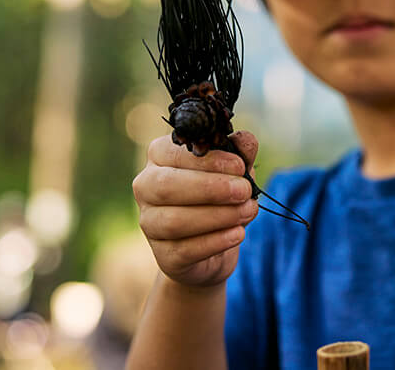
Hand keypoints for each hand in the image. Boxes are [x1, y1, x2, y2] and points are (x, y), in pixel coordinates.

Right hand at [132, 131, 259, 288]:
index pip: (173, 153)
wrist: (215, 246)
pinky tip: (238, 233)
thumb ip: (240, 153)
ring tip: (248, 211)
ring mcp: (150, 223)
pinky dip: (215, 241)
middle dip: (210, 188)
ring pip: (174, 221)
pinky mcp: (163, 255)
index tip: (240, 166)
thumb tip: (247, 139)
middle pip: (166, 186)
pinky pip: (185, 249)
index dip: (208, 160)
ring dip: (217, 216)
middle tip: (244, 191)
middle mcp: (146, 188)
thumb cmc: (220, 196)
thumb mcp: (235, 171)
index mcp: (159, 157)